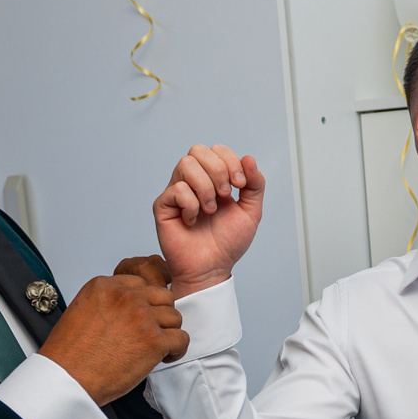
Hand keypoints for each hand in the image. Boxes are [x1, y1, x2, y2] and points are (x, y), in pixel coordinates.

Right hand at [38, 268, 186, 405]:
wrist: (67, 379)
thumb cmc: (70, 355)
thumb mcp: (81, 311)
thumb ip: (107, 303)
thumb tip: (127, 308)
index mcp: (104, 286)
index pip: (140, 284)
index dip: (144, 304)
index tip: (140, 319)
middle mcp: (125, 297)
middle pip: (162, 296)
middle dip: (159, 315)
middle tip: (151, 333)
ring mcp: (141, 317)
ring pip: (174, 317)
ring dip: (168, 333)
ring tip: (156, 348)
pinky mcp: (154, 340)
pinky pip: (181, 338)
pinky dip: (177, 350)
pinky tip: (164, 357)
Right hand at [154, 144, 264, 296]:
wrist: (212, 268)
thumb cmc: (227, 243)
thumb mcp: (251, 212)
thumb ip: (255, 184)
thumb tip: (248, 158)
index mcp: (213, 179)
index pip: (216, 150)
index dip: (230, 161)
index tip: (240, 185)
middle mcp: (193, 181)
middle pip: (198, 150)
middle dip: (218, 170)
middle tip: (225, 195)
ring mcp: (176, 191)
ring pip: (185, 164)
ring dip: (205, 187)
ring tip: (210, 210)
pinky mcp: (163, 205)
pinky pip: (176, 189)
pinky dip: (191, 205)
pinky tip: (193, 221)